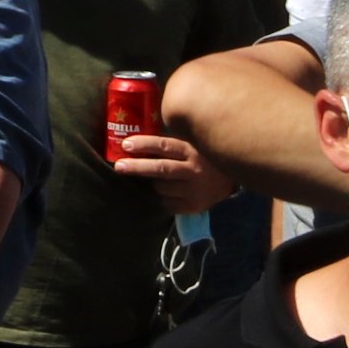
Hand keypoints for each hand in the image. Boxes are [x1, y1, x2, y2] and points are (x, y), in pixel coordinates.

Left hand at [104, 126, 230, 212]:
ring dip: (153, 184)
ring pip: (161, 188)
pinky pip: (167, 203)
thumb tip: (137, 141)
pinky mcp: (193, 206)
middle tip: (119, 166)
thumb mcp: (192, 145)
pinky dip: (163, 198)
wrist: (229, 182)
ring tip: (157, 180)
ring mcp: (194, 191)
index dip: (144, 145)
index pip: (165, 146)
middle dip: (137, 167)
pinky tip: (168, 193)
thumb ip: (171, 144)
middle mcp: (193, 170)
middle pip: (160, 169)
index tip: (125, 145)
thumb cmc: (203, 158)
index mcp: (192, 151)